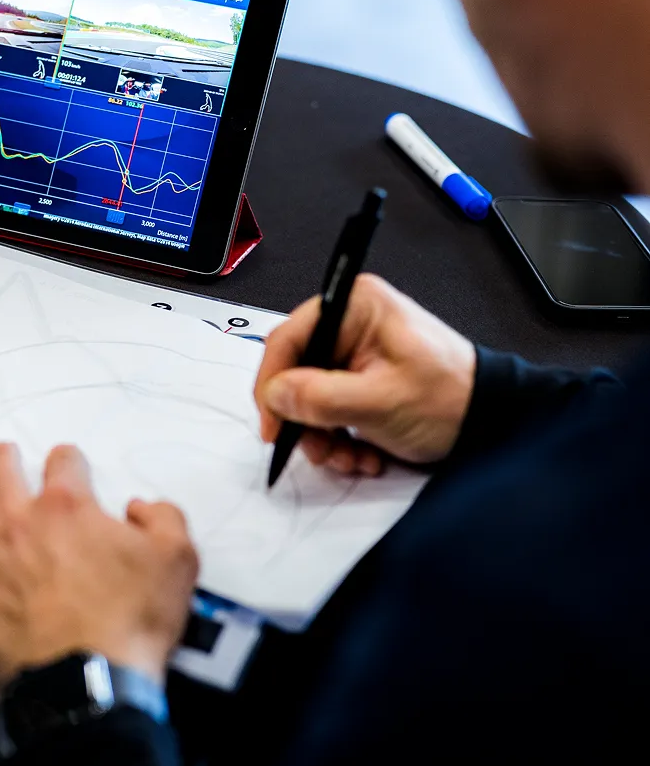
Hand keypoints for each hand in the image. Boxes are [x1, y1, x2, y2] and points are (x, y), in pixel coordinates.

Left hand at [0, 443, 198, 700]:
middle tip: (6, 463)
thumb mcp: (177, 563)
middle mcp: (17, 518)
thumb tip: (141, 507)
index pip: (61, 460)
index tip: (66, 471)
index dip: (66, 461)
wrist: (85, 688)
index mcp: (69, 506)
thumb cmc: (127, 628)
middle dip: (4, 457)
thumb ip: (164, 519)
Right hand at [254, 274, 475, 471]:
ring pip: (309, 397)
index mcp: (354, 306)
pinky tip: (364, 454)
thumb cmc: (451, 398)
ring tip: (351, 459)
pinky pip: (329, 408)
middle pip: (296, 372)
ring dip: (324, 436)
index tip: (273, 426)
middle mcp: (350, 322)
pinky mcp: (360, 378)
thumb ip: (320, 397)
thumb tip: (275, 395)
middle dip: (306, 420)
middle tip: (320, 451)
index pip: (288, 339)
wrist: (492, 422)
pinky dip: (340, 437)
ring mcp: (354, 351)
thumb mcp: (379, 401)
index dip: (273, 385)